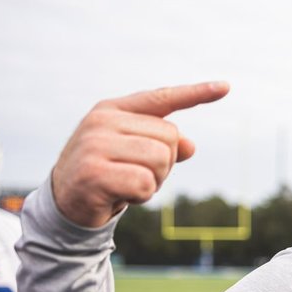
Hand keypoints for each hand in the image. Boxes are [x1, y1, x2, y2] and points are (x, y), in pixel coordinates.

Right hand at [52, 82, 229, 227]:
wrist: (64, 204)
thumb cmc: (106, 174)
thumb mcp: (135, 155)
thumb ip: (162, 146)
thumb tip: (190, 146)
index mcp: (113, 110)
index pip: (161, 98)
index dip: (195, 93)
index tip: (226, 87)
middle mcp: (102, 121)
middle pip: (170, 137)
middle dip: (163, 165)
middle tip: (135, 174)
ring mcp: (95, 144)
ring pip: (161, 160)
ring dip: (153, 182)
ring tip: (126, 184)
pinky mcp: (93, 172)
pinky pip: (145, 183)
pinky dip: (141, 196)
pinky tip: (120, 196)